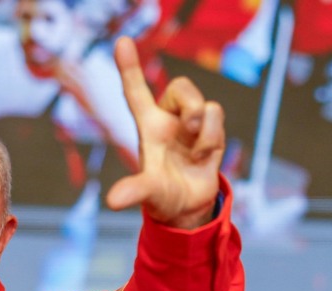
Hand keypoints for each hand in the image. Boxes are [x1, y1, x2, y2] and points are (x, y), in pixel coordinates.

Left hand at [105, 36, 224, 229]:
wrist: (189, 209)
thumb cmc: (162, 196)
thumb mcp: (147, 194)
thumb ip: (134, 191)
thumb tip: (113, 202)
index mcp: (148, 126)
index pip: (136, 90)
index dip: (128, 66)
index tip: (122, 41)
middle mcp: (169, 119)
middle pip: (181, 85)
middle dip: (190, 103)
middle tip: (190, 128)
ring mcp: (192, 124)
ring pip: (204, 102)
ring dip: (203, 128)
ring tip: (196, 153)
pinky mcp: (211, 132)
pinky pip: (217, 117)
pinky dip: (213, 137)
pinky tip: (203, 157)